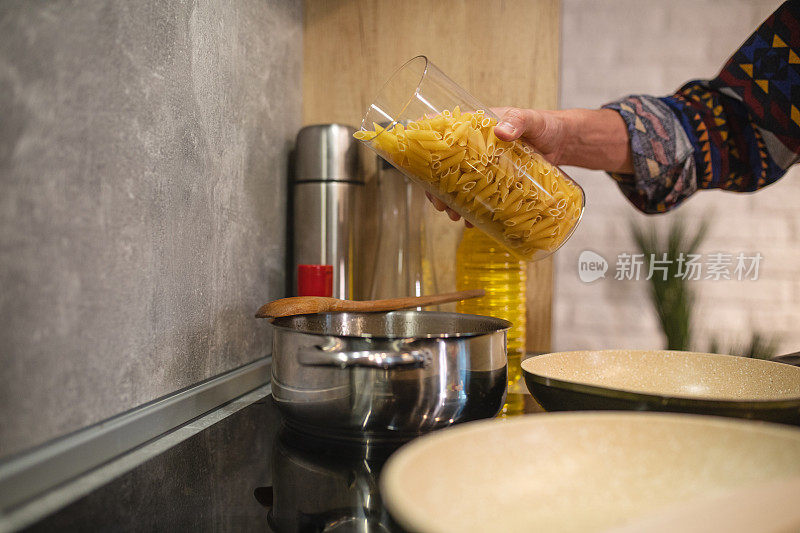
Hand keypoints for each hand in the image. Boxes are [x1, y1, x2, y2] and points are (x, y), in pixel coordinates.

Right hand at [425, 107, 567, 224]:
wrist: (563, 143)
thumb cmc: (545, 125)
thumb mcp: (531, 119)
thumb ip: (518, 121)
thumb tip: (502, 131)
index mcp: (476, 127)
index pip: (442, 130)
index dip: (424, 142)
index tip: (413, 157)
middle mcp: (474, 148)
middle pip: (443, 166)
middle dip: (435, 187)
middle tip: (438, 204)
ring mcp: (483, 167)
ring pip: (456, 185)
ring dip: (450, 202)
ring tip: (455, 216)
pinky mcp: (496, 183)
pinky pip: (477, 197)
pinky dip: (471, 210)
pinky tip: (472, 221)